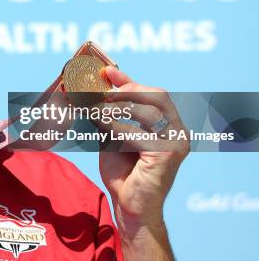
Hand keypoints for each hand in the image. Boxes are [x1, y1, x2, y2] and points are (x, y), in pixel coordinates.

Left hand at [98, 66, 189, 225]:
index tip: (107, 72)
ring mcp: (176, 142)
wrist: (129, 204)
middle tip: (103, 95)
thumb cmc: (123, 169)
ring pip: (146, 112)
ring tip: (96, 113)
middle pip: (157, 95)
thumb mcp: (115, 132)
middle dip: (126, 91)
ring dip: (117, 109)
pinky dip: (115, 129)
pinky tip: (102, 130)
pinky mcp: (167, 155)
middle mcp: (178, 130)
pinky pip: (137, 134)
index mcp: (169, 123)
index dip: (130, 80)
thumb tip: (102, 84)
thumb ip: (114, 111)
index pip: (155, 92)